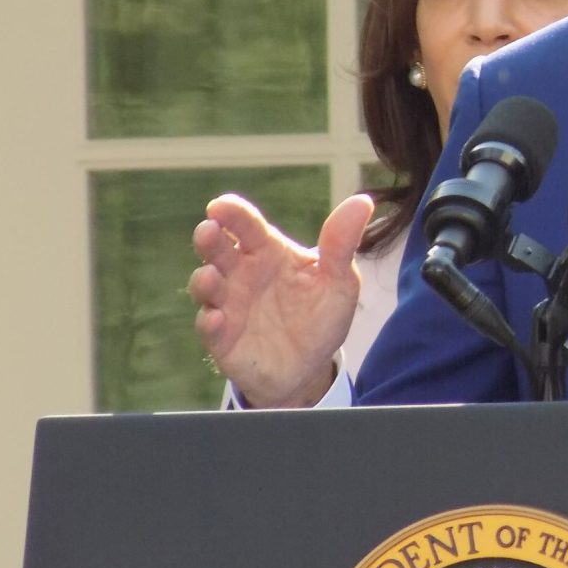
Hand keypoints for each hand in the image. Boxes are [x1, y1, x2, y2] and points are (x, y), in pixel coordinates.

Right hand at [188, 192, 373, 406]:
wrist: (311, 366)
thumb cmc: (320, 315)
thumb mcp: (339, 280)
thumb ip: (342, 244)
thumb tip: (363, 201)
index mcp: (267, 252)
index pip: (247, 226)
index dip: (233, 213)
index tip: (221, 206)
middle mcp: (241, 274)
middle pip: (217, 250)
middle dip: (208, 239)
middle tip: (208, 230)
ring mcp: (227, 305)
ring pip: (206, 286)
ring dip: (204, 280)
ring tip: (210, 276)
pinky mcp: (222, 338)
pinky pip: (209, 328)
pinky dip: (209, 323)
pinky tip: (216, 319)